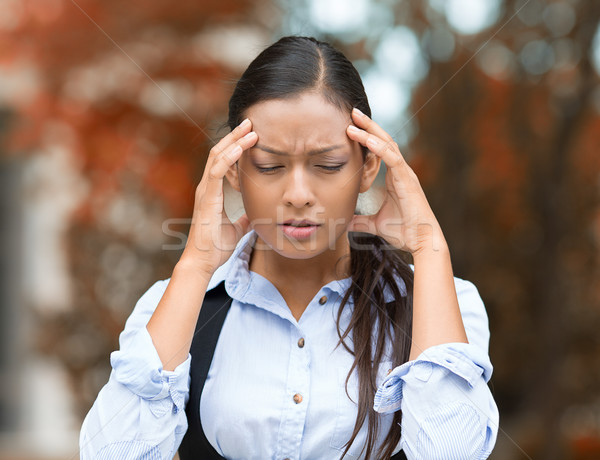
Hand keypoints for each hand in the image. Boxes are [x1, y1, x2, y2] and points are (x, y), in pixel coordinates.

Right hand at [179, 118, 257, 274]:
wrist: (202, 262)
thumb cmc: (215, 248)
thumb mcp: (236, 230)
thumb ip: (243, 219)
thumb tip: (254, 215)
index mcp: (212, 192)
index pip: (222, 161)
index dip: (235, 146)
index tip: (250, 135)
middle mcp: (206, 187)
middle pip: (219, 152)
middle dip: (235, 136)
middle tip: (250, 122)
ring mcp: (205, 191)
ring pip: (218, 156)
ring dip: (234, 141)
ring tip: (250, 128)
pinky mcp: (207, 197)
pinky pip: (217, 171)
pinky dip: (229, 157)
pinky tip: (241, 147)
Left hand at [346, 108, 444, 255]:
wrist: (421, 242)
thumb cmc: (403, 232)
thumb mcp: (374, 225)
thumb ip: (360, 221)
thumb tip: (346, 222)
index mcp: (395, 178)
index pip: (380, 151)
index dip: (366, 138)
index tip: (350, 127)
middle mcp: (401, 171)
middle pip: (384, 141)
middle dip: (368, 126)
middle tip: (351, 112)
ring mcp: (405, 173)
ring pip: (387, 144)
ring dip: (370, 130)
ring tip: (353, 119)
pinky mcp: (407, 179)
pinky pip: (391, 157)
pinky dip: (378, 147)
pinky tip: (364, 138)